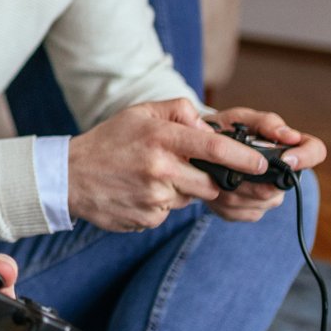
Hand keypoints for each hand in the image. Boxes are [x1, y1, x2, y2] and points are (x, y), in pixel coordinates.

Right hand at [66, 98, 265, 232]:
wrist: (69, 177)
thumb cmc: (109, 142)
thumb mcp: (140, 113)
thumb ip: (179, 112)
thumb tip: (207, 127)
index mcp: (161, 139)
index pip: (214, 148)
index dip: (243, 158)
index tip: (260, 164)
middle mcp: (160, 169)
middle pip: (209, 183)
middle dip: (206, 179)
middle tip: (181, 168)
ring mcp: (154, 197)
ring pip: (189, 199)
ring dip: (180, 191)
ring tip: (150, 177)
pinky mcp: (147, 219)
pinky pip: (169, 213)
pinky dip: (161, 204)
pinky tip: (138, 192)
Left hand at [200, 106, 324, 222]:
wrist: (198, 147)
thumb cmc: (224, 128)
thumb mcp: (241, 118)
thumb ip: (265, 122)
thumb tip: (289, 135)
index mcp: (289, 147)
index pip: (316, 151)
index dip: (306, 157)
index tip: (285, 160)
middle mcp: (284, 175)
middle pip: (280, 186)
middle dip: (252, 176)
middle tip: (228, 164)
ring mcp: (270, 196)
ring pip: (259, 201)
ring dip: (235, 188)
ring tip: (218, 172)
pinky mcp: (251, 211)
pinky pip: (241, 213)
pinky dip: (223, 201)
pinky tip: (215, 187)